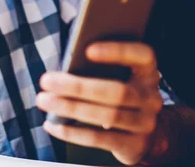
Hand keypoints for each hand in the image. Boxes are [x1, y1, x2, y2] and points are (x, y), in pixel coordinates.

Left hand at [36, 41, 163, 165]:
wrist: (146, 133)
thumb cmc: (117, 93)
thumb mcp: (116, 76)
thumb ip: (98, 68)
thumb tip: (66, 68)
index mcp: (147, 72)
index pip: (142, 55)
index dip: (117, 51)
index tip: (87, 50)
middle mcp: (150, 97)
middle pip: (117, 91)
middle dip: (78, 86)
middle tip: (46, 80)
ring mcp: (145, 123)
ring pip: (108, 116)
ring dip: (70, 108)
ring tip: (44, 100)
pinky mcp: (134, 145)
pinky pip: (100, 140)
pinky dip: (72, 132)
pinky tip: (52, 125)